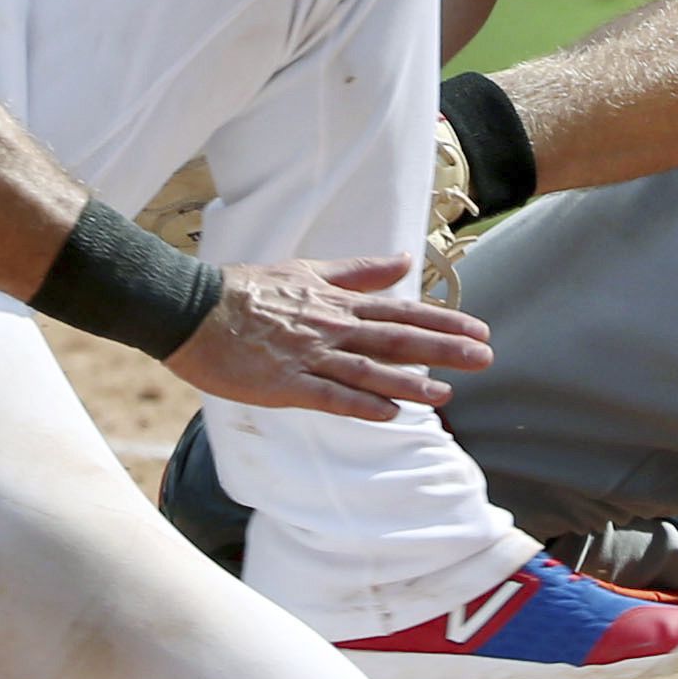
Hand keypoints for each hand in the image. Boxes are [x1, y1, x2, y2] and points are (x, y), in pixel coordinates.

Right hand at [165, 255, 492, 419]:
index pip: (400, 312)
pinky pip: (329, 396)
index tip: (478, 329)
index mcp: (337, 303)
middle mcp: (331, 328)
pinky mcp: (284, 383)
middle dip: (443, 348)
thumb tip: (402, 262)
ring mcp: (308, 356)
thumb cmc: (246, 290)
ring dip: (409, 383)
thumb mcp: (306, 271)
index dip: (442, 321)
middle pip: (396, 339)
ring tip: (447, 395)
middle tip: (485, 357)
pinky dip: (361, 406)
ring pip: (368, 371)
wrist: (192, 308)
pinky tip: (390, 416)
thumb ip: (356, 271)